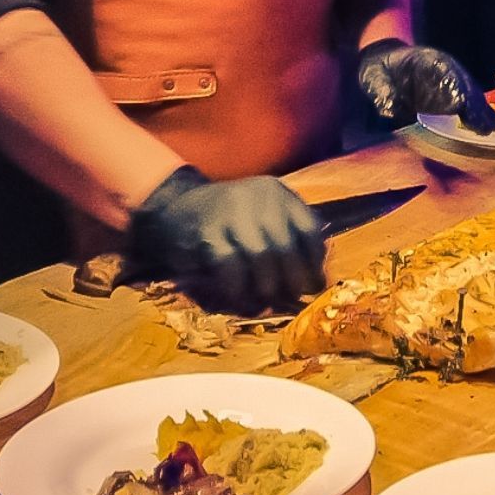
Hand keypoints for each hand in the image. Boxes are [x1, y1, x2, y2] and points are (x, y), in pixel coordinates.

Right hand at [127, 166, 326, 311]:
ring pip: (261, 257)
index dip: (314, 263)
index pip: (309, 229)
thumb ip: (289, 243)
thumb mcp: (263, 219)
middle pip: (286, 246)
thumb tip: (318, 284)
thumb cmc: (229, 222)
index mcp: (277, 193)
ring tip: (265, 301)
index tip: (313, 286)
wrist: (175, 208)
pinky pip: (230, 267)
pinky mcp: (206, 231)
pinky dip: (238, 288)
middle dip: (291, 281)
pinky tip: (239, 296)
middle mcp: (257, 197)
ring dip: (266, 287)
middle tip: (288, 299)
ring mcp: (231, 211)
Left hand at [357, 39, 494, 132]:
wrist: (384, 58)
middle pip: (465, 87)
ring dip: (483, 111)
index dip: (454, 92)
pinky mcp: (451, 91)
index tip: (462, 106)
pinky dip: (481, 112)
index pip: (446, 77)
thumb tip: (389, 109)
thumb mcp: (373, 76)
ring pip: (472, 94)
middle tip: (486, 126)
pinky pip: (470, 101)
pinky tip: (493, 125)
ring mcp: (451, 79)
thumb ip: (381, 91)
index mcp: (426, 62)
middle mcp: (444, 70)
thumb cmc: (378, 68)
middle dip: (475, 106)